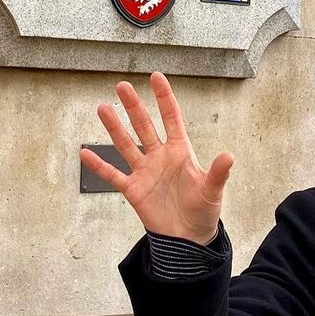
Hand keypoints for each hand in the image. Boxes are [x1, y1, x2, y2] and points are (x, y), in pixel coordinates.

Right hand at [80, 72, 233, 243]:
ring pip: (126, 145)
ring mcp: (145, 172)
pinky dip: (99, 165)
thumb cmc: (203, 211)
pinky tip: (85, 153)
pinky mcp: (133, 190)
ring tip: (103, 108)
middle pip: (144, 126)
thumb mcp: (212, 190)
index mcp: (180, 152)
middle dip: (134, 106)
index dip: (164, 98)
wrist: (188, 238)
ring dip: (114, 128)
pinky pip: (113, 175)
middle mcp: (160, 157)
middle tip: (122, 86)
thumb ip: (218, 173)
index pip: (171, 119)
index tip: (156, 77)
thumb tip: (229, 156)